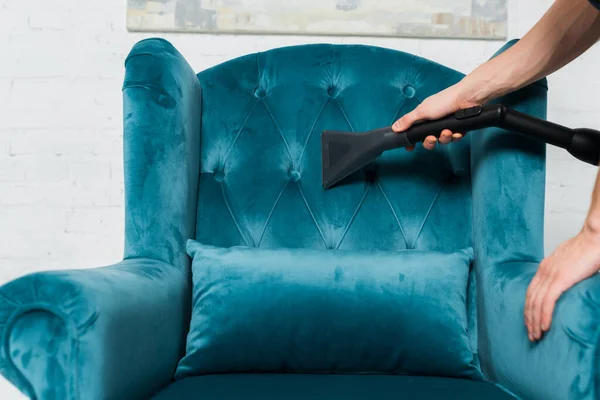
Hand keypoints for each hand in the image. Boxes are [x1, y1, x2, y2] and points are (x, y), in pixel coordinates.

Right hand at [392, 83, 480, 150]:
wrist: (466, 98)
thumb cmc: (444, 101)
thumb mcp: (421, 112)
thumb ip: (408, 121)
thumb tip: (394, 127)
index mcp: (423, 117)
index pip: (414, 132)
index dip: (412, 141)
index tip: (410, 147)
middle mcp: (434, 122)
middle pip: (428, 140)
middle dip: (430, 142)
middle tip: (431, 138)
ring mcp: (446, 125)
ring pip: (442, 141)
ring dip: (444, 138)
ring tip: (447, 131)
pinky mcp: (457, 128)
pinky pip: (454, 139)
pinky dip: (455, 136)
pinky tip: (456, 131)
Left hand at [525, 225, 599, 340]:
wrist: (594, 237)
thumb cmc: (588, 248)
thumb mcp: (571, 262)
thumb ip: (567, 274)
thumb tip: (570, 283)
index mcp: (545, 267)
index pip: (531, 292)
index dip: (529, 308)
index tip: (530, 321)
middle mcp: (544, 271)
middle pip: (530, 299)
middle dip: (529, 319)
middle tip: (531, 334)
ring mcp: (550, 275)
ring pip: (536, 303)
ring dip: (535, 321)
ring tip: (536, 335)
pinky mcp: (560, 279)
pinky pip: (547, 301)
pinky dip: (544, 315)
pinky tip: (544, 326)